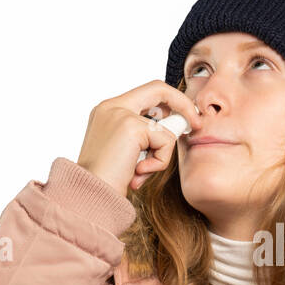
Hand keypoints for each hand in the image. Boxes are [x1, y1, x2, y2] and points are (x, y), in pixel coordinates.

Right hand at [77, 80, 201, 196]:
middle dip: (183, 106)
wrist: (88, 195)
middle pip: (159, 89)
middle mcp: (111, 106)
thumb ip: (142, 137)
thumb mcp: (124, 153)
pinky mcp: (131, 126)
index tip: (185, 119)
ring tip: (139, 172)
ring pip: (164, 128)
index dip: (169, 102)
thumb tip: (171, 131)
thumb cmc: (105, 182)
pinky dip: (159, 162)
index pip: (146, 93)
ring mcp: (120, 113)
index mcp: (107, 111)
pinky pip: (165, 142)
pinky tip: (137, 174)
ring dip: (160, 155)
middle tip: (196, 125)